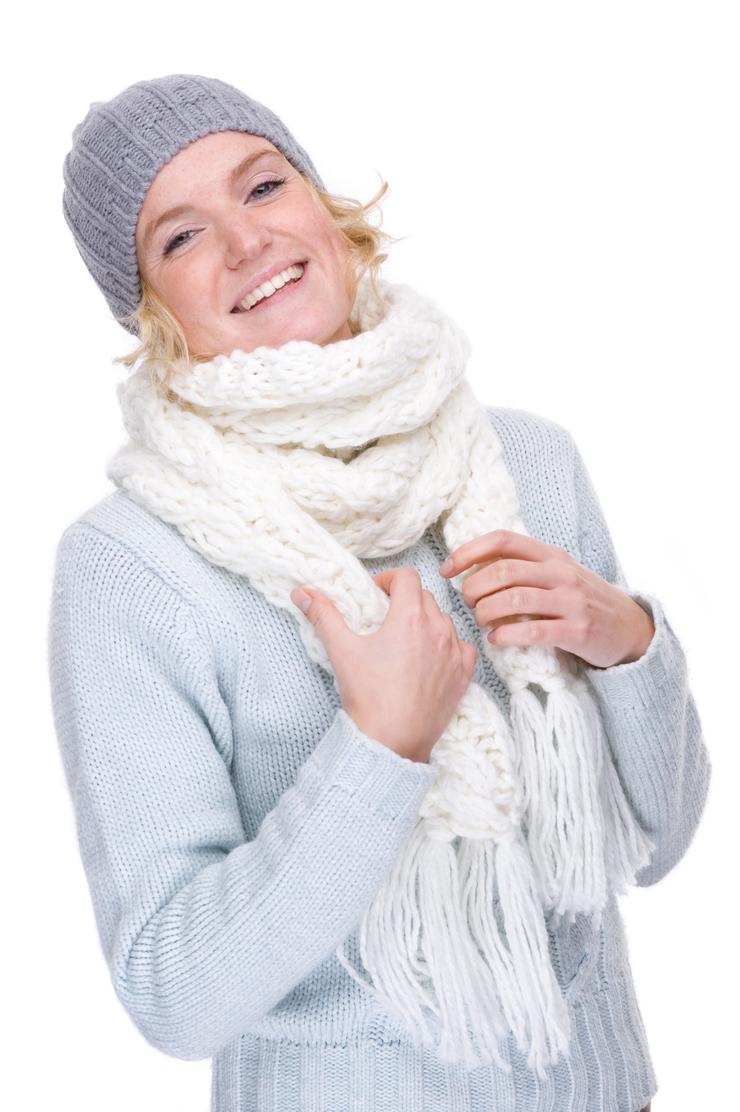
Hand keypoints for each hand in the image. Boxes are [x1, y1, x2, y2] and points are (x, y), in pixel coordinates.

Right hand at [290, 568, 477, 761]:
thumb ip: (323, 615)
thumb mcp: (341, 650)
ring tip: (407, 637)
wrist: (391, 740)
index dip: (389, 578)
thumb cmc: (368, 695)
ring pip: (445, 620)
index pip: (407, 577)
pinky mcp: (462, 674)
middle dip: (406, 599)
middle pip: (425, 596)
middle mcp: (437, 629)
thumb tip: (302, 593)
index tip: (377, 592)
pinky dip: (451, 644)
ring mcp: (453, 652)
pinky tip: (435, 655)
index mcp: (409, 616)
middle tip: (387, 615)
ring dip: (428, 620)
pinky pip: (464, 646)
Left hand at [439, 529, 654, 669]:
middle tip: (468, 603)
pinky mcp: (577, 631)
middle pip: (503, 571)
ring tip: (481, 621)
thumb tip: (471, 569)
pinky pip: (532, 631)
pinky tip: (496, 639)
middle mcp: (560, 573)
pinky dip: (506, 635)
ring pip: (513, 599)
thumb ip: (523, 567)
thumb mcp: (556, 573)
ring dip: (486, 612)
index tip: (447, 570)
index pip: (502, 540)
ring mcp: (570, 601)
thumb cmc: (581, 600)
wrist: (629, 627)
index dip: (468, 552)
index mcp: (550, 554)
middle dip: (474, 588)